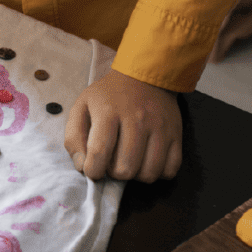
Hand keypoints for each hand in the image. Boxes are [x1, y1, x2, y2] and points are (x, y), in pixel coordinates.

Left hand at [64, 69, 182, 182]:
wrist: (143, 76)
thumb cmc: (108, 96)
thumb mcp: (81, 107)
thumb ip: (74, 138)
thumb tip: (82, 166)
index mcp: (109, 111)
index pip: (99, 153)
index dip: (93, 170)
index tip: (93, 169)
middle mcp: (137, 119)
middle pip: (125, 169)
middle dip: (114, 173)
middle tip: (112, 161)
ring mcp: (160, 127)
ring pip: (148, 174)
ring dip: (135, 175)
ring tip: (129, 161)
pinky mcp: (176, 134)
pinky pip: (170, 169)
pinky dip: (157, 172)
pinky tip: (146, 161)